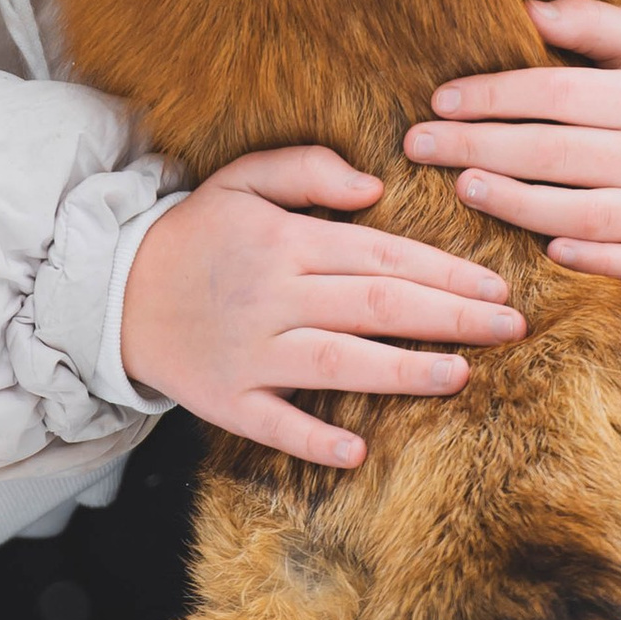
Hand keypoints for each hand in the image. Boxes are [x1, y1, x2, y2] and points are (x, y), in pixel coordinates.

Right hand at [118, 146, 524, 471]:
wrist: (110, 291)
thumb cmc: (194, 235)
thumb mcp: (240, 180)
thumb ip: (306, 169)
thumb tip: (373, 187)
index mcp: (284, 243)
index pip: (379, 254)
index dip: (443, 270)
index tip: (496, 284)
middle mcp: (272, 297)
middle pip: (374, 305)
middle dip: (449, 316)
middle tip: (510, 326)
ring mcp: (249, 352)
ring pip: (337, 362)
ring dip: (402, 370)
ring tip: (461, 375)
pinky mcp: (225, 399)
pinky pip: (273, 423)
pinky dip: (313, 438)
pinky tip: (358, 450)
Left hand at [402, 0, 620, 290]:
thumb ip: (592, 24)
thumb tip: (525, 7)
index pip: (556, 94)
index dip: (495, 95)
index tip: (440, 100)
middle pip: (555, 151)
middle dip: (480, 147)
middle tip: (419, 145)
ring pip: (583, 210)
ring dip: (518, 202)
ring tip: (463, 188)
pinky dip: (592, 259)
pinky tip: (546, 251)